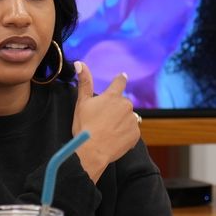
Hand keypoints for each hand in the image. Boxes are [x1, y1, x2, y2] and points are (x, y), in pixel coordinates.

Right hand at [71, 61, 140, 181]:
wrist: (92, 152)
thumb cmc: (85, 127)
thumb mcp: (81, 103)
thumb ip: (84, 82)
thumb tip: (80, 63)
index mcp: (112, 96)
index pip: (120, 82)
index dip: (120, 80)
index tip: (122, 77)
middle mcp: (125, 105)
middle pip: (122, 104)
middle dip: (116, 110)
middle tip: (103, 121)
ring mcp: (132, 120)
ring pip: (128, 118)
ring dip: (121, 122)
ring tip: (109, 131)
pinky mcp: (136, 134)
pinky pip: (131, 131)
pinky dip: (125, 134)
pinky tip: (114, 139)